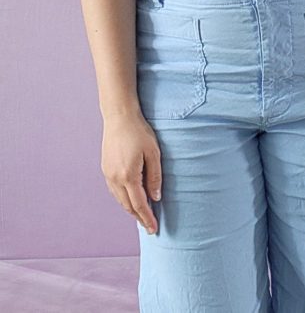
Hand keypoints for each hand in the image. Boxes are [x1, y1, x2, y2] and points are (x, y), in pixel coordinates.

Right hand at [101, 110, 162, 234]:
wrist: (119, 117)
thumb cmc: (139, 132)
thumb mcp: (153, 153)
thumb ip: (155, 176)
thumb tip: (156, 197)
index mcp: (128, 176)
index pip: (139, 205)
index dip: (147, 218)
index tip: (153, 229)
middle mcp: (115, 178)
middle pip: (128, 206)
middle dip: (139, 217)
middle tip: (149, 226)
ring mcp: (108, 174)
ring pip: (120, 199)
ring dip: (131, 209)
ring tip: (142, 215)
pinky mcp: (105, 168)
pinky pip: (114, 190)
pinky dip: (123, 198)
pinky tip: (130, 198)